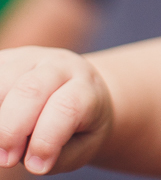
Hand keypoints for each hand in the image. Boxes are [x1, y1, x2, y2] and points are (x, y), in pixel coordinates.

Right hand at [0, 47, 112, 173]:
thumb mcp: (82, 144)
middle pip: (31, 89)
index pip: (68, 107)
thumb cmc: (80, 127)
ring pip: (5, 80)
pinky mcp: (7, 60)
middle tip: (6, 160)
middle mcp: (60, 66)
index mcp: (86, 87)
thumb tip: (26, 159)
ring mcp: (31, 58)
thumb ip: (58, 154)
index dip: (47, 139)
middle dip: (11, 129)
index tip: (36, 167)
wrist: (80, 92)